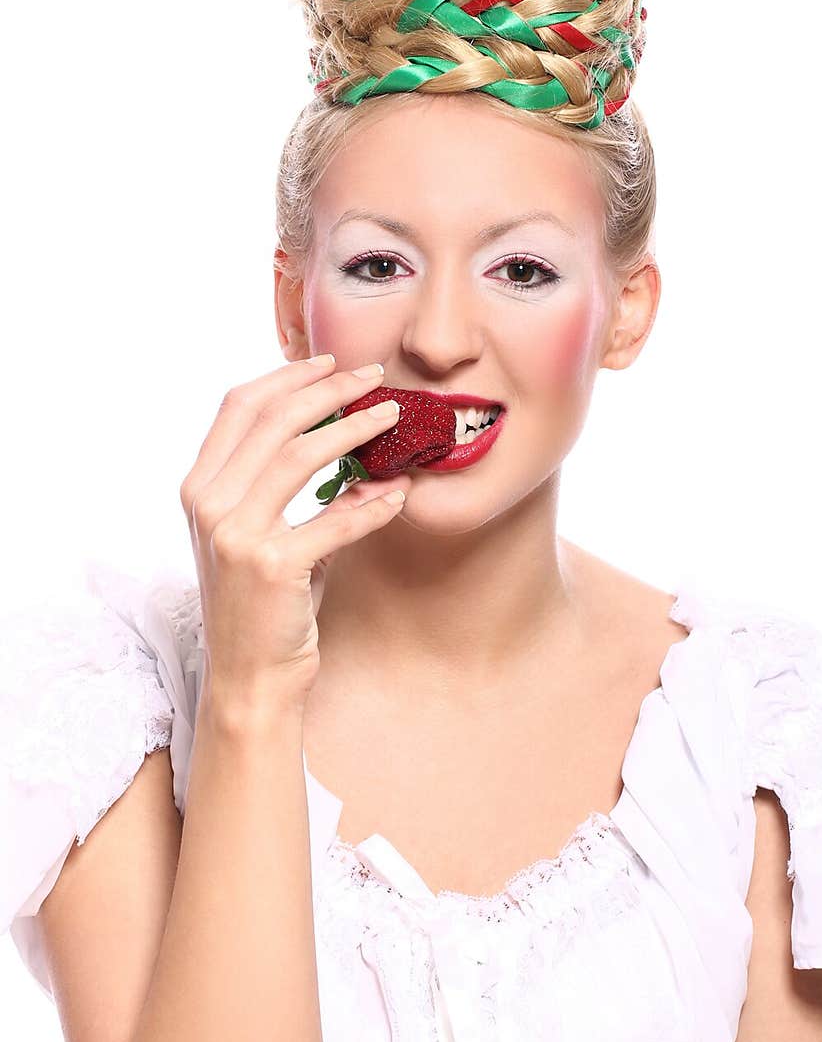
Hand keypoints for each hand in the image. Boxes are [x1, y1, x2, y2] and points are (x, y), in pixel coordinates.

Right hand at [179, 356, 412, 708]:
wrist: (250, 678)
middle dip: (330, 389)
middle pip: (273, 419)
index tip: (329, 363)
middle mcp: (209, 504)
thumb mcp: (263, 537)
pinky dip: (374, 503)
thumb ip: (289, 492)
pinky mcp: (271, 567)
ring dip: (356, 428)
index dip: (287, 377)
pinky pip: (335, 519)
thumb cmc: (264, 606)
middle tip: (375, 377)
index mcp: (199, 488)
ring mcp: (235, 534)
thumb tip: (352, 451)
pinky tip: (401, 493)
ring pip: (301, 454)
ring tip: (394, 415)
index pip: (239, 407)